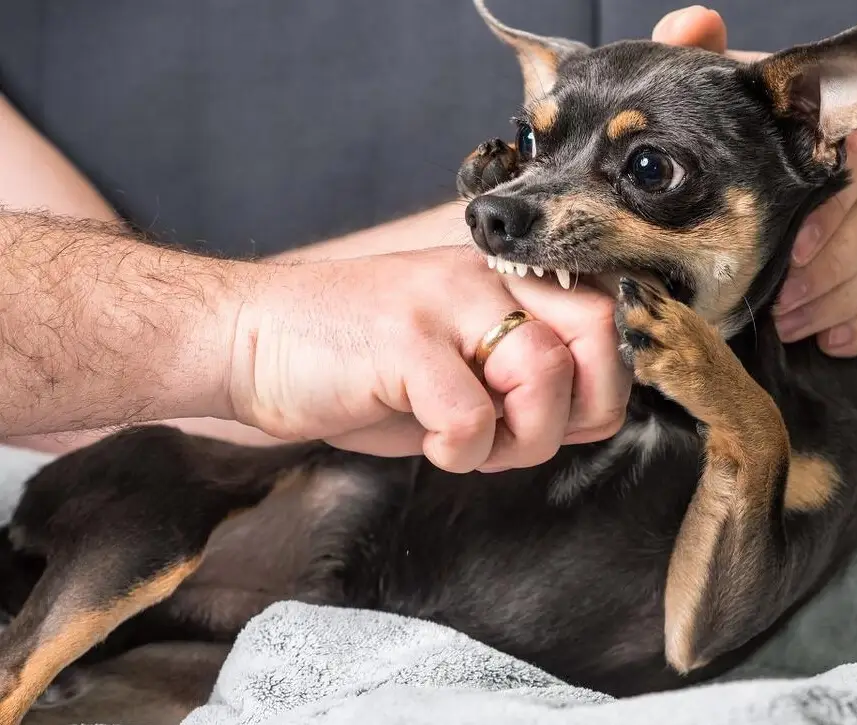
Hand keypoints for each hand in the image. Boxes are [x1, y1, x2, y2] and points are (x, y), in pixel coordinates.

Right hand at [226, 247, 628, 472]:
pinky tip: (427, 441)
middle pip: (599, 332)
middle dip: (578, 409)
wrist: (250, 340)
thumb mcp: (456, 362)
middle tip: (522, 434)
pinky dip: (459, 453)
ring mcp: (444, 303)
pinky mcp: (403, 341)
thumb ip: (525, 378)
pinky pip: (472, 417)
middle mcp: (484, 278)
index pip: (607, 318)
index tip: (556, 420)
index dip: (599, 385)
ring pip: (545, 374)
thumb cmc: (356, 362)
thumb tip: (592, 414)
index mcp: (502, 279)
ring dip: (518, 439)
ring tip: (466, 440)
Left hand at [652, 7, 856, 356]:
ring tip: (788, 325)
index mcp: (847, 128)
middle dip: (833, 271)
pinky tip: (827, 340)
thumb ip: (705, 59)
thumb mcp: (713, 99)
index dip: (834, 215)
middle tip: (783, 304)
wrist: (736, 177)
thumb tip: (697, 23)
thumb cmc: (728, 136)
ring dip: (839, 302)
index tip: (794, 252)